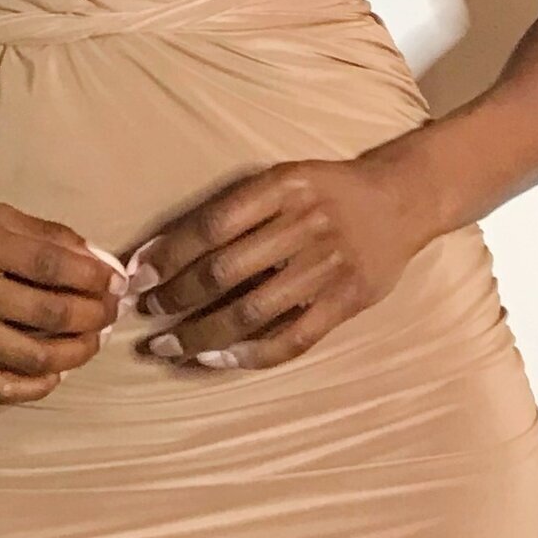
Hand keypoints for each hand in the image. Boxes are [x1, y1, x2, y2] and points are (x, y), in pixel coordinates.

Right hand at [0, 201, 127, 400]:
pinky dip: (38, 384)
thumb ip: (43, 234)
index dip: (93, 277)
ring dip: (77, 352)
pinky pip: (2, 387)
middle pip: (49, 313)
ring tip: (91, 339)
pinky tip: (56, 371)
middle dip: (93, 315)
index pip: (51, 265)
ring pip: (33, 356)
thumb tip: (98, 260)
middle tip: (110, 311)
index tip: (115, 281)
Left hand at [125, 151, 430, 370]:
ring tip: (167, 344)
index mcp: (283, 187)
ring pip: (253, 311)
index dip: (168, 254)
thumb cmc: (326, 191)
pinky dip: (250, 354)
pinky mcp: (347, 301)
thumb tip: (160, 250)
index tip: (136, 276)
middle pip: (225, 270)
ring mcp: (329, 266)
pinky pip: (293, 338)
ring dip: (202, 333)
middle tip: (145, 312)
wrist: (401, 200)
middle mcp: (306, 224)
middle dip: (176, 296)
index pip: (211, 225)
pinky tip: (216, 358)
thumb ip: (232, 210)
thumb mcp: (283, 179)